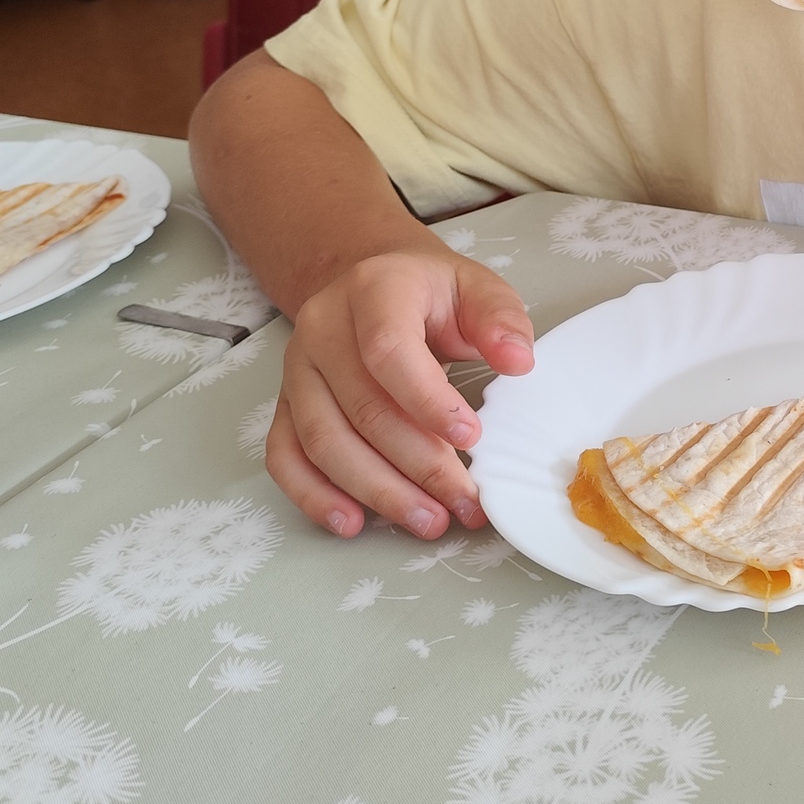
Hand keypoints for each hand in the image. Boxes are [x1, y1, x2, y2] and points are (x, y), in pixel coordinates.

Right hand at [267, 245, 534, 538]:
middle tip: (464, 502)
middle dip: (418, 466)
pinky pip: (285, 455)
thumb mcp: (475, 288)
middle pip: (362, 408)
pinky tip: (353, 522)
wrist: (369, 281)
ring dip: (376, 490)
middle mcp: (323, 328)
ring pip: (323, 441)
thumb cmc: (430, 293)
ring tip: (428, 521)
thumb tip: (518, 361)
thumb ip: (501, 319)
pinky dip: (314, 495)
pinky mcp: (285, 403)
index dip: (427, 401)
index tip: (472, 440)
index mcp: (373, 290)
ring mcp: (297, 369)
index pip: (388, 350)